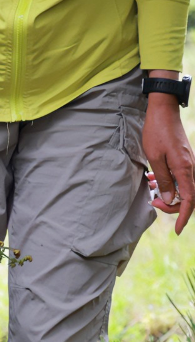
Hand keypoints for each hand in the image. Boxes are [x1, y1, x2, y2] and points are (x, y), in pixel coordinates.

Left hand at [143, 96, 194, 233]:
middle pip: (188, 197)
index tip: (176, 230)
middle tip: (153, 203)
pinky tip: (153, 179)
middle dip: (172, 205)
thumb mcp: (154, 158)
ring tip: (151, 189)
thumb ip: (163, 180)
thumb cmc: (157, 133)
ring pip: (184, 188)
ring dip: (168, 193)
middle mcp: (191, 168)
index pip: (189, 200)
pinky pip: (180, 177)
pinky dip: (168, 182)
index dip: (183, 217)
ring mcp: (189, 164)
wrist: (164, 111)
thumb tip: (168, 200)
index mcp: (185, 169)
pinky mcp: (184, 160)